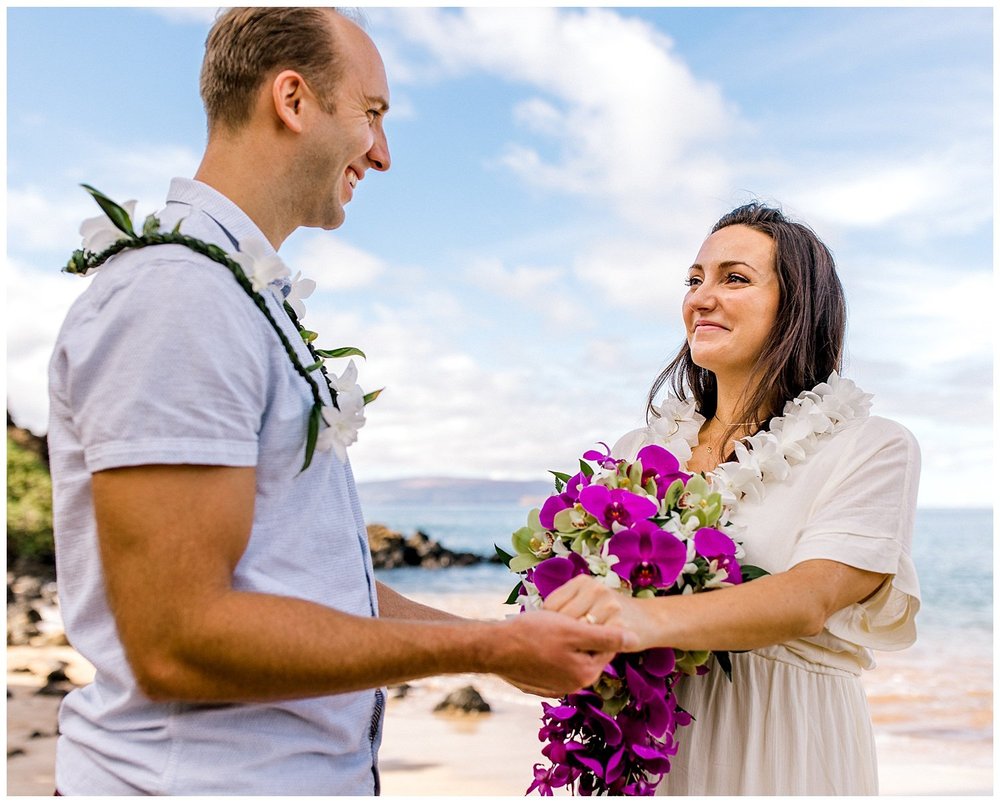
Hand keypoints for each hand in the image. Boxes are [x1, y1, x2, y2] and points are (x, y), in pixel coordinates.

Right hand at [491, 609, 637, 697]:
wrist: (492, 648)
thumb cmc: (533, 634)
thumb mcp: (573, 630)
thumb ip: (607, 636)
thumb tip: (636, 639)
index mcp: (586, 673)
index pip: (607, 645)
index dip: (601, 622)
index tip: (587, 608)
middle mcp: (573, 685)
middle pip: (589, 652)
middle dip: (582, 633)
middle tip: (566, 617)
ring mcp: (555, 686)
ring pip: (571, 657)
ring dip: (566, 641)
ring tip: (550, 625)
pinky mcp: (539, 684)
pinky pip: (554, 664)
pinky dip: (552, 651)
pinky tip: (538, 638)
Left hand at [543, 575, 651, 650]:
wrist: (648, 619)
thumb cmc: (609, 614)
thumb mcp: (587, 600)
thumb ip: (566, 605)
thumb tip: (535, 622)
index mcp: (583, 581)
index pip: (551, 606)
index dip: (549, 624)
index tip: (554, 635)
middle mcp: (595, 589)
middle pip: (563, 620)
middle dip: (561, 636)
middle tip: (562, 648)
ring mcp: (608, 606)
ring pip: (578, 633)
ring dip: (575, 646)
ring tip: (578, 651)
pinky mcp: (619, 626)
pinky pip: (594, 644)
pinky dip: (590, 652)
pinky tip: (592, 653)